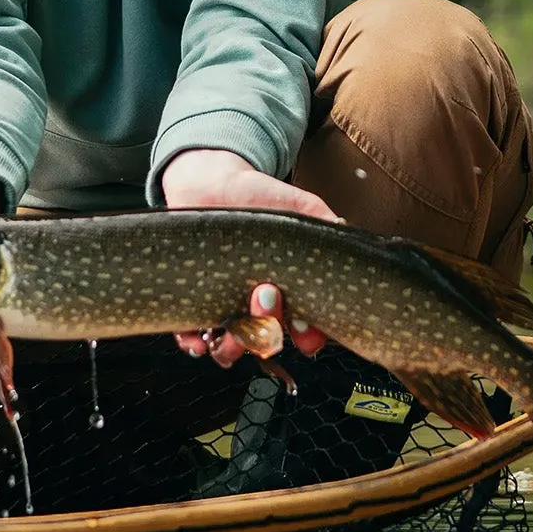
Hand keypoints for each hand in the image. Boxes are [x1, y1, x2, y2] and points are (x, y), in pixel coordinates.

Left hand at [163, 148, 333, 364]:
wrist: (211, 184)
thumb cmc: (259, 198)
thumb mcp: (298, 207)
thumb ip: (323, 220)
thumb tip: (340, 228)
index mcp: (290, 294)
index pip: (305, 330)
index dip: (310, 338)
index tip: (308, 331)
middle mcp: (258, 308)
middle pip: (268, 342)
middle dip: (271, 331)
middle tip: (267, 293)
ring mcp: (226, 309)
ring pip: (233, 348)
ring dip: (236, 345)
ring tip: (235, 320)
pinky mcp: (192, 305)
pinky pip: (192, 337)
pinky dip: (194, 344)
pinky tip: (197, 339)